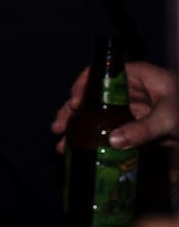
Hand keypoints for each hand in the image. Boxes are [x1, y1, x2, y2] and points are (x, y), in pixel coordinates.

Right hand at [50, 60, 177, 151]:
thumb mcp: (170, 117)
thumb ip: (143, 129)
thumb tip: (113, 141)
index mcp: (139, 76)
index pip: (102, 73)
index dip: (83, 86)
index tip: (73, 104)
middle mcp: (133, 91)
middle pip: (95, 97)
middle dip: (73, 113)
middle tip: (59, 129)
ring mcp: (135, 111)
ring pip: (101, 117)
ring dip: (81, 131)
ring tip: (64, 147)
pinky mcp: (140, 129)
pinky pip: (114, 133)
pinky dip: (99, 142)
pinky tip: (85, 153)